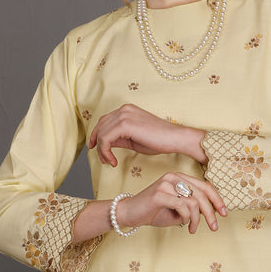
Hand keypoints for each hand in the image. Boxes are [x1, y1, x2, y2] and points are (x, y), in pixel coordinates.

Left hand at [88, 103, 205, 166]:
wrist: (174, 138)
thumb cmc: (159, 140)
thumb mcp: (133, 139)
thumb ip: (119, 138)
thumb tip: (106, 144)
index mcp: (126, 110)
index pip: (104, 121)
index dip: (97, 135)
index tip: (96, 148)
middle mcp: (123, 109)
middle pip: (100, 126)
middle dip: (97, 144)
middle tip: (102, 159)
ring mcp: (123, 115)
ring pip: (101, 133)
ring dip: (102, 150)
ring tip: (109, 161)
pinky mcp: (124, 124)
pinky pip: (106, 139)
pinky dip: (105, 152)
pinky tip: (113, 161)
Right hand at [118, 172, 226, 234]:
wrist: (129, 214)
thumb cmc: (154, 212)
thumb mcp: (178, 210)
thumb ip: (193, 208)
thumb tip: (212, 212)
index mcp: (179, 178)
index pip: (205, 186)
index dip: (217, 199)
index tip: (224, 213)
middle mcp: (174, 177)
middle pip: (202, 194)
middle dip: (211, 212)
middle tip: (214, 227)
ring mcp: (166, 184)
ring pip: (193, 202)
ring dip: (197, 219)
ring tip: (192, 228)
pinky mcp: (159, 194)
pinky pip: (182, 206)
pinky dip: (186, 217)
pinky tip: (183, 223)